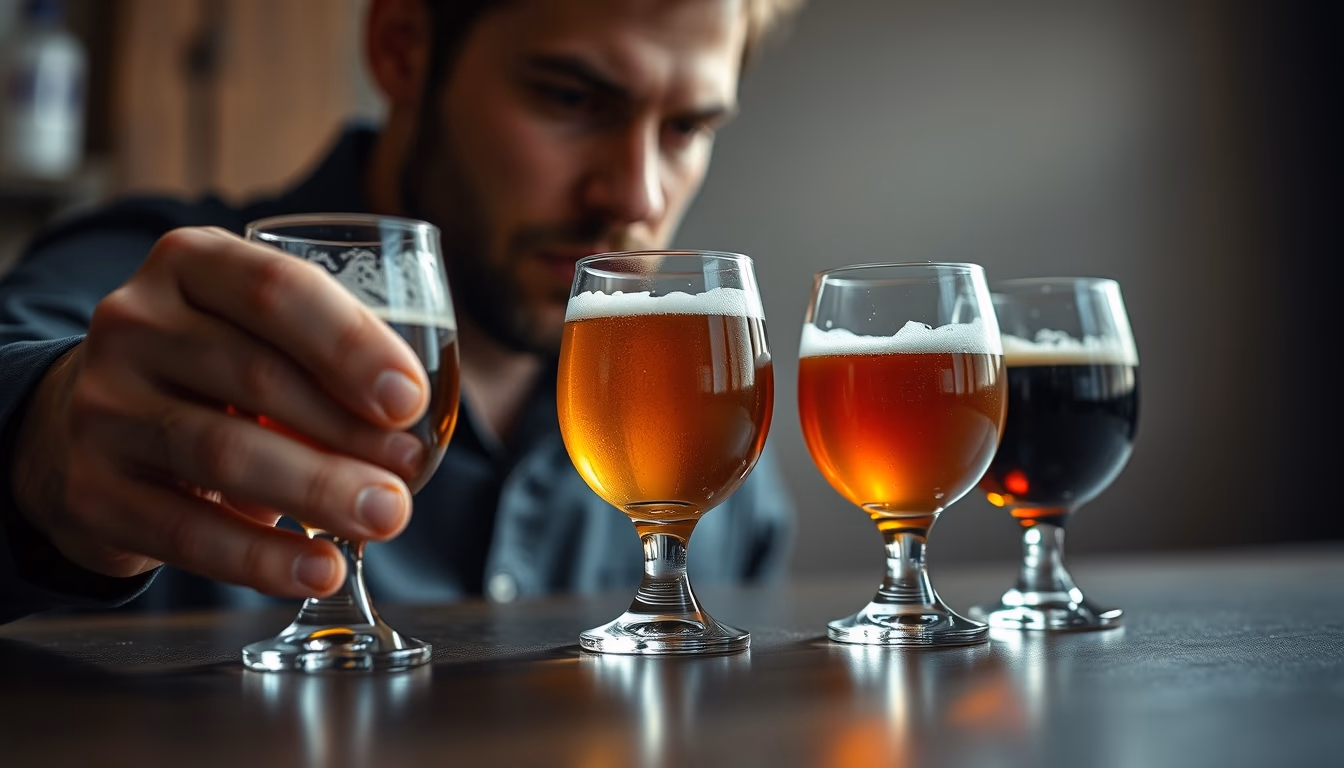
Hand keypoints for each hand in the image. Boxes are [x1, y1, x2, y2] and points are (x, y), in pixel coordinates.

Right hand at [10, 227, 431, 597]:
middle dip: (348, 430)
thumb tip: (421, 424)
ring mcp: (102, 407)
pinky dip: (261, 558)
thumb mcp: (256, 332)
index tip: (410, 398)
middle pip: (255, 376)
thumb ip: (324, 354)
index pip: (277, 292)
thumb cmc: (212, 373)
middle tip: (411, 470)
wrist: (81, 424)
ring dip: (317, 490)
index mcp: (191, 264)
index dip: (351, 345)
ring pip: (222, 452)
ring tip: (385, 517)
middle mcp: (134, 322)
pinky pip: (184, 531)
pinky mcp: (90, 490)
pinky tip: (321, 569)